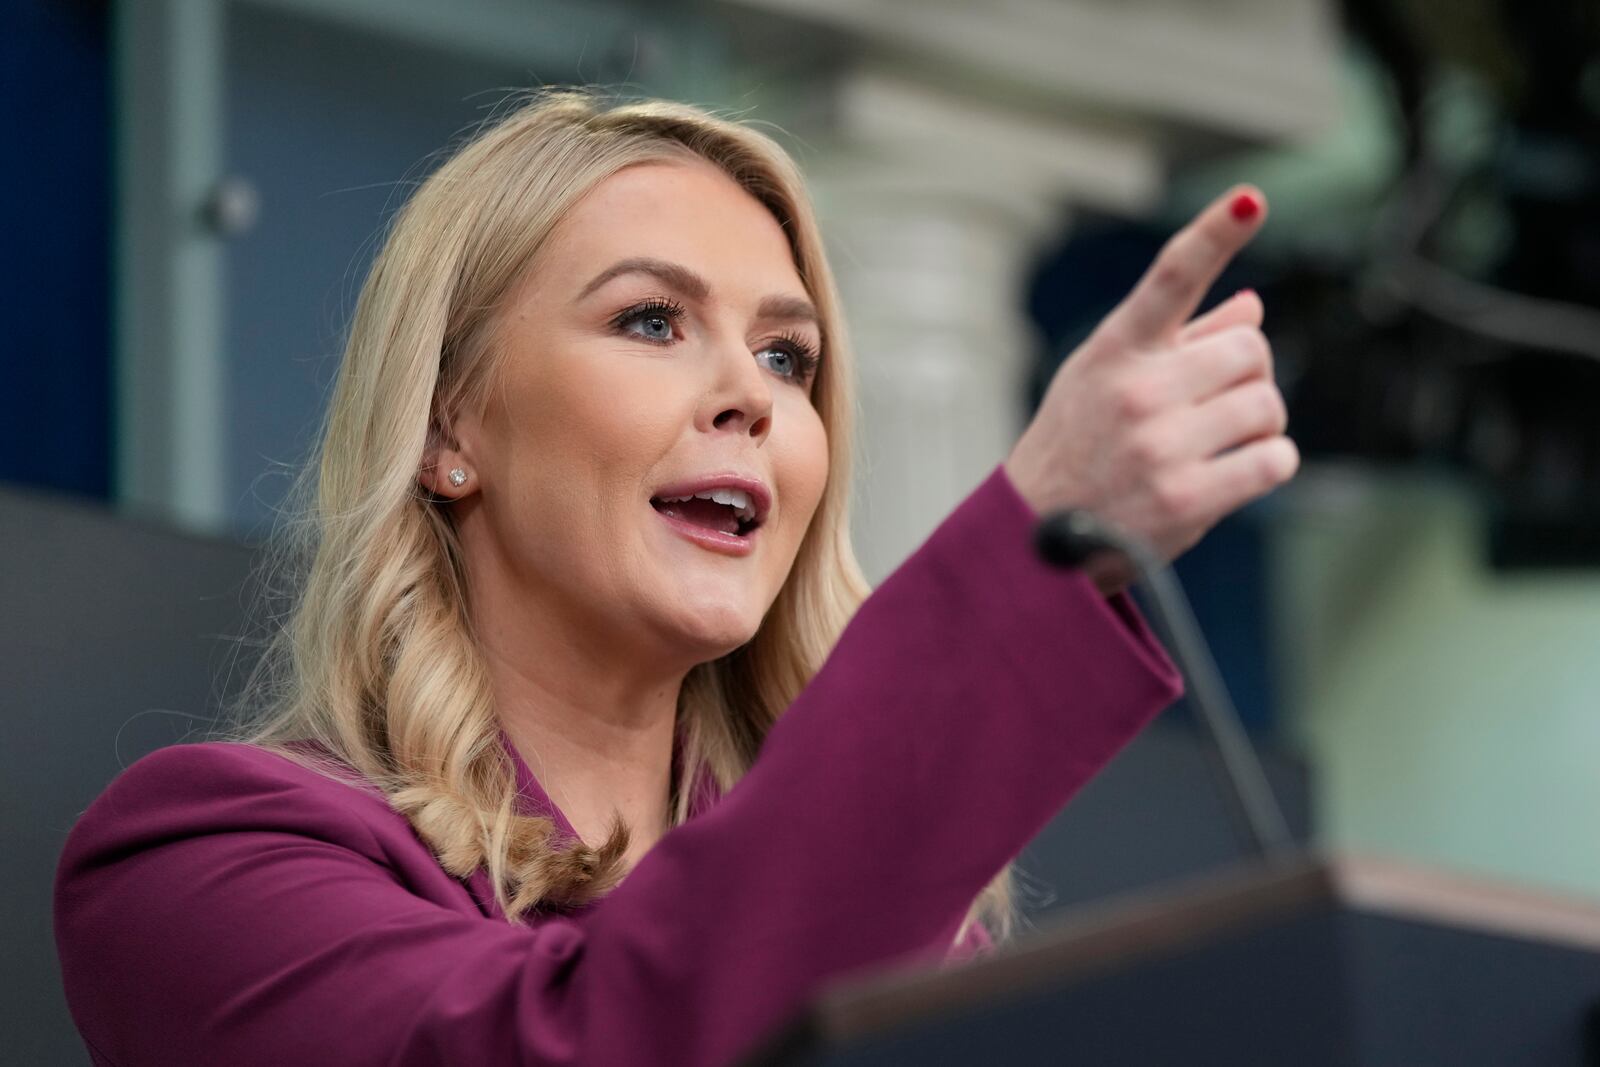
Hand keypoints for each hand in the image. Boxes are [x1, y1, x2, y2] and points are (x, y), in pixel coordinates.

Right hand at [1003, 185, 1298, 592]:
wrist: (1035, 541)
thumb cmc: (1077, 449)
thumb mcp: (1105, 380)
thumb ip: (1179, 341)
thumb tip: (1252, 307)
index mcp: (1115, 349)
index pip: (1170, 276)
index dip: (1214, 233)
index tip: (1248, 200)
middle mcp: (1136, 391)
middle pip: (1251, 351)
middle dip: (1248, 377)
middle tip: (1218, 403)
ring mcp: (1161, 445)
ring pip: (1267, 406)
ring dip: (1259, 425)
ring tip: (1218, 444)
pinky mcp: (1186, 498)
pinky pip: (1274, 460)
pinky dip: (1269, 464)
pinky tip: (1235, 473)